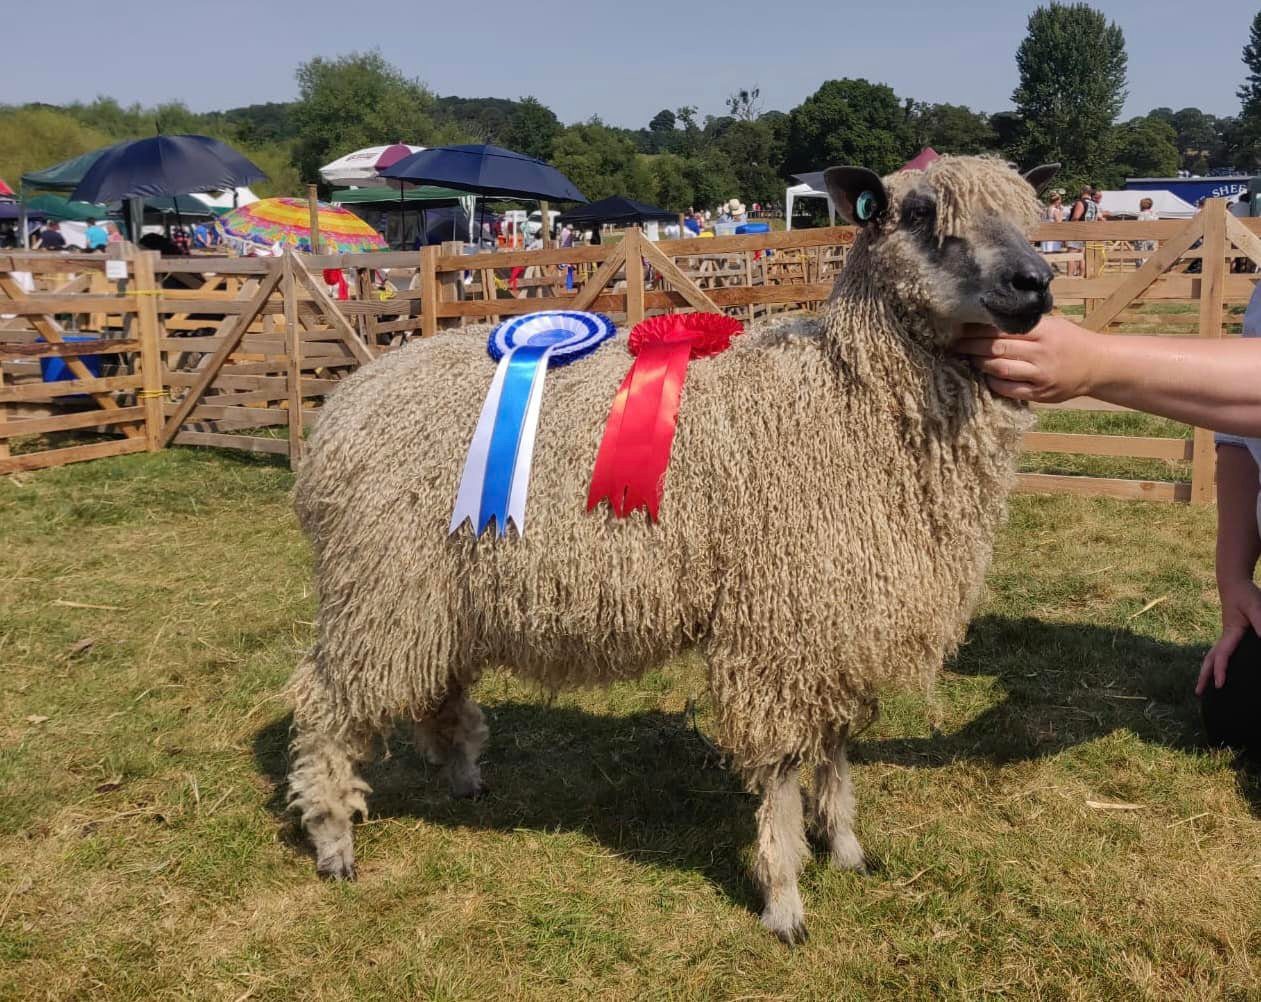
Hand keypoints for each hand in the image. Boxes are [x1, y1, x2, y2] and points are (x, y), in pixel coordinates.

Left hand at [953, 316, 1099, 402]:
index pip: (1004, 329)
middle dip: (972, 346)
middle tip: (955, 344)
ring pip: (1001, 369)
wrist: (1097, 365)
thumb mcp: (1052, 325)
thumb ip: (1025, 325)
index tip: (962, 328)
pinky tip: (985, 375)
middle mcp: (1042, 352)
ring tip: (967, 358)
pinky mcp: (1040, 394)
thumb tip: (987, 321)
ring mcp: (1041, 375)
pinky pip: (1009, 389)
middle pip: (998, 349)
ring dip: (980, 364)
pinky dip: (993, 382)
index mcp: (1044, 331)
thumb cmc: (1068, 340)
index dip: (979, 330)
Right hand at [1197, 578, 1260, 694]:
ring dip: (1206, 671)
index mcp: (1230, 633)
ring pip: (1211, 656)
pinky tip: (1217, 668)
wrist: (1234, 584)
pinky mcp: (1229, 634)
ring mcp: (1225, 635)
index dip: (1220, 670)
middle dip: (1203, 676)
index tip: (1219, 685)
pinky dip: (1214, 663)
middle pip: (1209, 659)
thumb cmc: (1246, 594)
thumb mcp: (1256, 607)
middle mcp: (1224, 637)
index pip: (1222, 655)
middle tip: (1198, 693)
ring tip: (1203, 685)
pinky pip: (1218, 653)